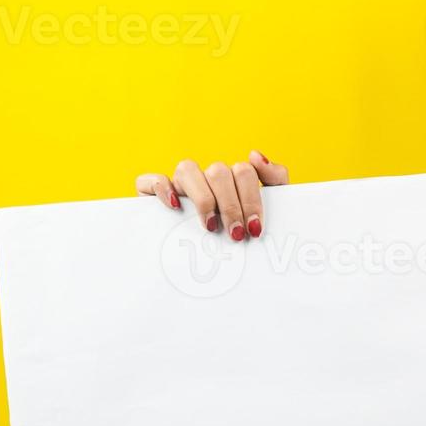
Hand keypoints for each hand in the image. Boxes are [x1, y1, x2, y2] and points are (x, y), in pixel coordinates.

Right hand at [135, 150, 288, 239]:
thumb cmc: (242, 232)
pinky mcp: (152, 193)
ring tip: (211, 226)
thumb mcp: (269, 207)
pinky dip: (162, 189)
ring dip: (203, 198)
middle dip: (231, 205)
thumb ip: (275, 179)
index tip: (255, 227)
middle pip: (218, 172)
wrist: (210, 270)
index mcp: (232, 179)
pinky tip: (175, 206)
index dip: (251, 198)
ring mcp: (180, 184)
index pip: (244, 171)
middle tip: (236, 233)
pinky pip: (150, 180)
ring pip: (187, 169)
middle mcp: (206, 177)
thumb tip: (254, 155)